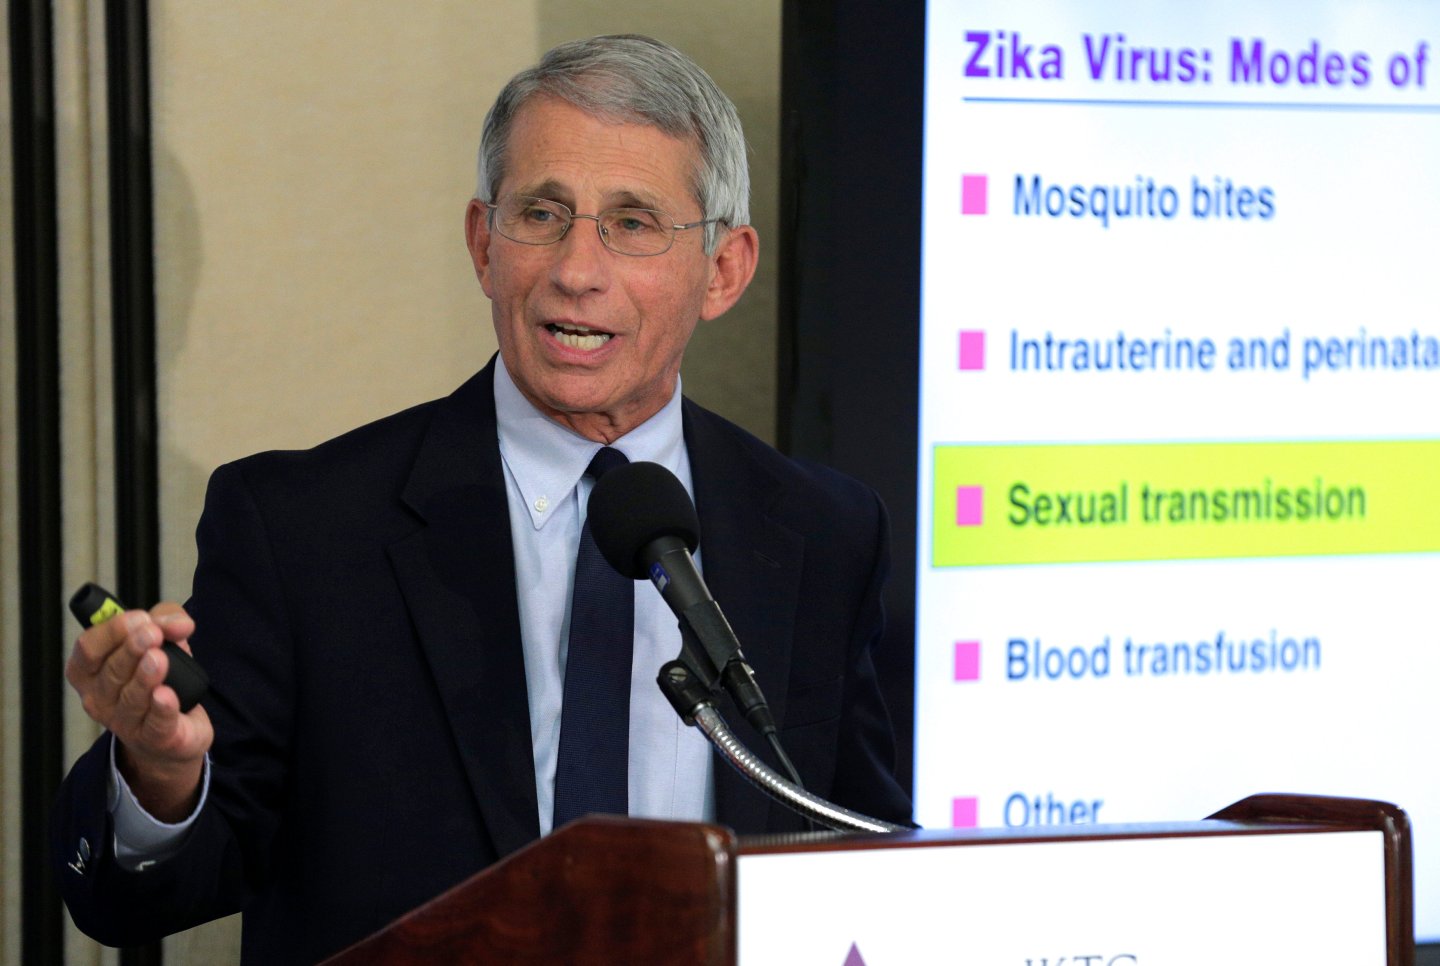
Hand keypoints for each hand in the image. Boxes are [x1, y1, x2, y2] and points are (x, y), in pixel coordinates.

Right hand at [65, 603, 212, 820]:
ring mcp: (124, 722)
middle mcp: (99, 698)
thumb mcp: (163, 638)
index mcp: (90, 671)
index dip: (112, 631)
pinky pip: (155, 723)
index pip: (88, 649)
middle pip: (110, 672)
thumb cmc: (159, 676)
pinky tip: (166, 695)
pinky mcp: (154, 738)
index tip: (139, 617)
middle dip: (131, 649)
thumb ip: (167, 619)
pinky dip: (161, 708)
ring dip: (144, 677)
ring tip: (159, 658)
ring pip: (131, 698)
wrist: (175, 729)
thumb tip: (177, 623)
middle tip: (152, 633)